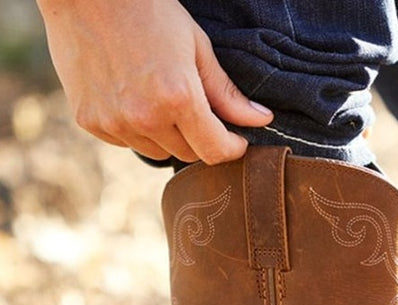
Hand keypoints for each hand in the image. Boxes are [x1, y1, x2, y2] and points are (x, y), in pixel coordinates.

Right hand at [36, 0, 272, 163]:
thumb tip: (262, 120)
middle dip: (200, 138)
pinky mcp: (90, 122)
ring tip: (160, 97)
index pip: (215, 151)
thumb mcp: (197, 46)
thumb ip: (227, 92)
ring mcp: (115, 122)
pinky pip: (127, 141)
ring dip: (167, 135)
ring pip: (158, 151)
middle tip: (196, 109)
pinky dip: (136, 128)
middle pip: (188, 154)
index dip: (232, 149)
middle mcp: (145, 116)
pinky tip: (131, 96)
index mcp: (178, 97)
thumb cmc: (147, 10)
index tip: (236, 140)